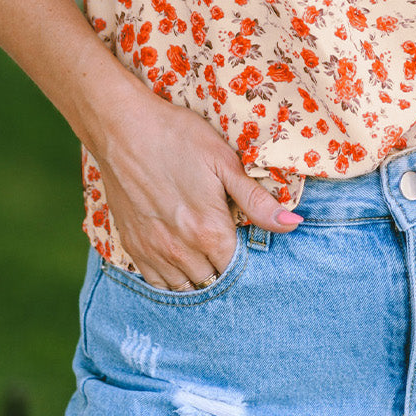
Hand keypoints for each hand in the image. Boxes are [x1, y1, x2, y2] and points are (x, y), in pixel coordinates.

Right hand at [93, 92, 301, 289]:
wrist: (122, 128)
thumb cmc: (178, 137)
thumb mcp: (224, 161)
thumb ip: (256, 200)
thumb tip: (293, 225)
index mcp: (209, 231)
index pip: (238, 268)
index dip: (248, 258)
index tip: (249, 240)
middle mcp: (181, 251)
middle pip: (214, 280)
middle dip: (226, 268)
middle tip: (230, 244)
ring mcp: (154, 251)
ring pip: (186, 287)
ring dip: (201, 277)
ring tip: (208, 255)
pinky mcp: (133, 246)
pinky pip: (157, 282)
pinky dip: (173, 279)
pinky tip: (181, 261)